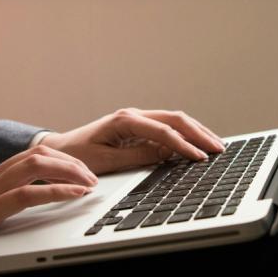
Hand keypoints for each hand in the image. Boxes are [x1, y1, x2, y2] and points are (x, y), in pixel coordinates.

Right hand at [0, 145, 97, 276]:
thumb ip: (6, 200)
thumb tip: (40, 198)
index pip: (34, 155)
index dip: (64, 160)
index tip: (84, 172)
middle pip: (39, 153)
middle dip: (72, 162)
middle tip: (93, 177)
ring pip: (36, 165)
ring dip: (69, 172)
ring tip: (88, 184)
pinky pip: (27, 194)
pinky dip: (56, 192)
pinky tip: (73, 196)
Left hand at [41, 108, 224, 174]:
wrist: (59, 150)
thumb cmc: (77, 155)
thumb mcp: (106, 161)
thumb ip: (136, 157)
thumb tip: (165, 155)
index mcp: (125, 120)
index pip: (163, 130)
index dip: (184, 144)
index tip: (199, 157)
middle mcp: (133, 115)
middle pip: (175, 119)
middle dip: (199, 133)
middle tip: (218, 148)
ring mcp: (137, 120)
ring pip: (174, 121)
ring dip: (196, 132)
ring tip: (215, 145)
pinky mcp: (138, 128)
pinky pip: (167, 128)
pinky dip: (185, 135)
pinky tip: (198, 144)